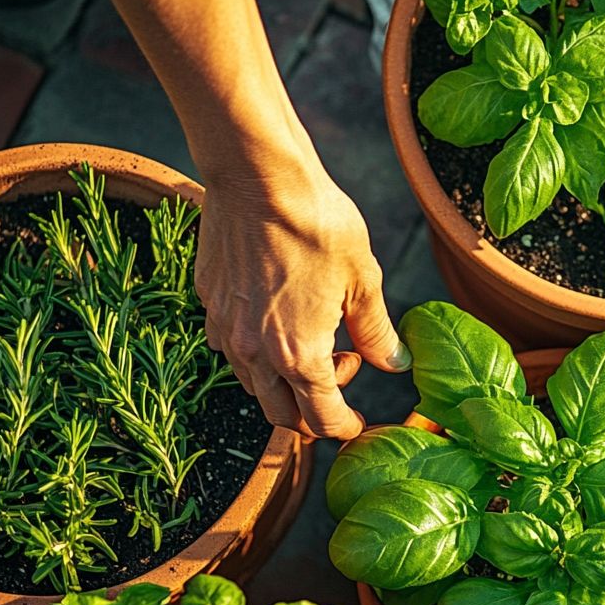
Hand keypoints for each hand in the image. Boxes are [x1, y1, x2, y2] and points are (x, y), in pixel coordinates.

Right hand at [195, 143, 410, 440]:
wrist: (259, 176)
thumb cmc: (317, 225)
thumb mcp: (363, 281)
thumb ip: (377, 332)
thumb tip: (395, 363)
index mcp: (299, 356)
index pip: (321, 420)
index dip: (345, 428)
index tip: (358, 422)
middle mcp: (255, 353)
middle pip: (281, 415)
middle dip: (313, 411)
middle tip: (343, 367)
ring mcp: (225, 329)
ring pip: (252, 384)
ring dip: (284, 381)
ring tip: (316, 337)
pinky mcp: (209, 302)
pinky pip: (231, 347)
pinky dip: (257, 351)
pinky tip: (280, 317)